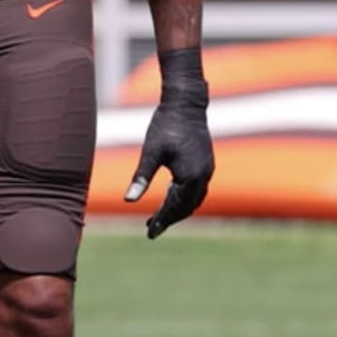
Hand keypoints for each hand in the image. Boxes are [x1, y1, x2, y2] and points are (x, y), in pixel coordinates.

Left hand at [123, 47, 214, 237]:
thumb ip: (141, 177)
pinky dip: (185, 198)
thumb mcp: (150, 152)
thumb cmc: (165, 125)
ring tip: (159, 215)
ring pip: (194, 200)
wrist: (186, 103)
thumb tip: (128, 201)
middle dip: (169, 218)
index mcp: (190, 176)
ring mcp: (207, 170)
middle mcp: (203, 176)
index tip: (149, 233)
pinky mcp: (207, 163)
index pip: (175, 207)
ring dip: (178, 209)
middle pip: (187, 207)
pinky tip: (171, 196)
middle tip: (151, 227)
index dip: (162, 221)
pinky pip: (197, 189)